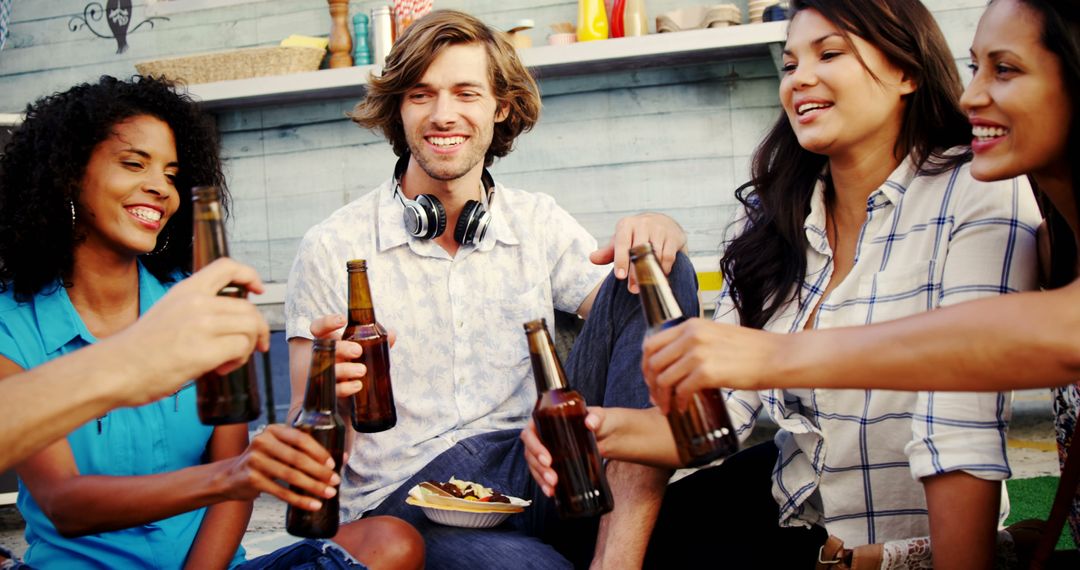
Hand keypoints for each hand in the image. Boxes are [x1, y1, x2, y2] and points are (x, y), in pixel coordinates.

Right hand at [113, 258, 269, 405]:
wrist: (113, 370)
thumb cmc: (137, 350)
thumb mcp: (167, 313)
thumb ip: (196, 310)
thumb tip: (227, 323)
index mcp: (185, 290)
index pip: (227, 267)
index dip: (249, 275)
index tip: (258, 290)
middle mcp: (196, 302)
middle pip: (248, 307)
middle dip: (257, 330)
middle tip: (249, 347)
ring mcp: (201, 325)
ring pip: (250, 327)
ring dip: (247, 347)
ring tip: (228, 361)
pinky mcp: (204, 351)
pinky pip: (241, 348)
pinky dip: (238, 361)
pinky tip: (220, 369)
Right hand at [216, 424, 339, 510]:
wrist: (230, 477)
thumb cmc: (263, 461)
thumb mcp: (278, 449)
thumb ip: (302, 451)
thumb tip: (342, 458)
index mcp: (273, 430)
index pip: (301, 438)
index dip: (319, 452)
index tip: (333, 464)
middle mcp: (262, 442)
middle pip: (297, 458)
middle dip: (320, 471)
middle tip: (335, 481)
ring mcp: (255, 461)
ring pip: (291, 476)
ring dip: (313, 487)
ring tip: (328, 494)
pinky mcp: (251, 479)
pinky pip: (281, 492)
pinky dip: (299, 500)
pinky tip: (313, 505)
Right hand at [307, 315, 397, 399]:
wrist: (337, 391)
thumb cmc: (348, 364)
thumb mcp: (359, 351)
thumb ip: (374, 342)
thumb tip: (392, 334)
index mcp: (327, 342)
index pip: (318, 328)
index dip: (327, 322)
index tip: (343, 320)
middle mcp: (320, 356)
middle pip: (323, 349)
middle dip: (340, 348)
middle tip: (357, 350)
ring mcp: (320, 374)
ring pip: (326, 370)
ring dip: (345, 370)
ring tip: (362, 370)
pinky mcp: (326, 392)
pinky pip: (333, 390)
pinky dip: (346, 388)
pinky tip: (357, 385)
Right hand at [522, 408, 612, 496]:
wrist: (607, 435)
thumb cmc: (599, 421)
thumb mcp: (599, 416)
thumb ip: (595, 417)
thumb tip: (590, 423)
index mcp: (546, 420)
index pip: (530, 433)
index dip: (535, 447)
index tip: (547, 459)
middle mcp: (542, 435)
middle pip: (531, 452)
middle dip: (539, 467)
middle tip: (552, 478)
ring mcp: (546, 450)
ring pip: (534, 465)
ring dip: (541, 477)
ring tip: (552, 487)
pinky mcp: (552, 463)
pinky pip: (542, 474)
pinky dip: (544, 483)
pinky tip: (550, 491)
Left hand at [589, 213, 686, 292]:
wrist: (663, 222)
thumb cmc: (637, 235)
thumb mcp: (621, 240)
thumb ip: (608, 252)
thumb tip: (592, 258)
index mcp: (626, 225)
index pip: (621, 243)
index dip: (621, 260)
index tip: (620, 277)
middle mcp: (643, 224)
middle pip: (638, 250)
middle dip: (635, 272)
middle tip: (633, 290)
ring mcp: (659, 229)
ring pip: (655, 254)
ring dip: (651, 273)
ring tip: (646, 287)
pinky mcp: (674, 236)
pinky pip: (668, 256)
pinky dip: (664, 269)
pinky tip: (659, 277)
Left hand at [642, 318, 784, 412]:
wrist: (776, 356)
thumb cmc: (751, 350)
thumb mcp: (715, 334)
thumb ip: (693, 342)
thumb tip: (675, 362)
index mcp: (691, 325)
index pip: (651, 343)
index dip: (646, 364)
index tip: (650, 379)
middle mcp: (691, 335)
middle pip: (653, 362)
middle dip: (650, 383)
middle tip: (656, 397)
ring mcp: (698, 353)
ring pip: (664, 378)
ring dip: (662, 397)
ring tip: (667, 407)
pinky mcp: (708, 371)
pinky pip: (681, 390)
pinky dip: (678, 402)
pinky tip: (682, 408)